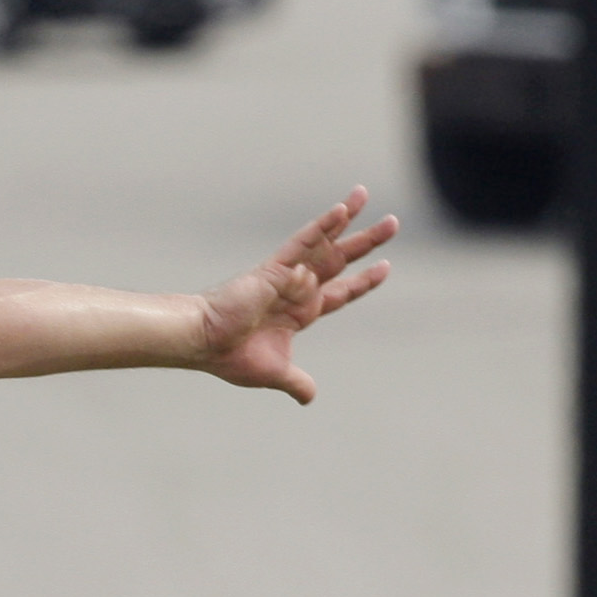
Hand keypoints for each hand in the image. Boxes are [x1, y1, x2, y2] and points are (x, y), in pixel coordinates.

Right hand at [197, 187, 395, 403]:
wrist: (204, 343)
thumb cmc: (230, 357)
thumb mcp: (275, 373)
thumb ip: (296, 383)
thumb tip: (309, 399)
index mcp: (300, 312)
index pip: (340, 292)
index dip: (363, 282)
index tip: (384, 267)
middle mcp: (297, 289)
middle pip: (340, 260)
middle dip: (366, 242)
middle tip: (393, 223)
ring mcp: (287, 275)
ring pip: (325, 244)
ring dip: (349, 222)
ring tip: (366, 197)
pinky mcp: (275, 268)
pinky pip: (303, 241)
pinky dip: (323, 226)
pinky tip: (343, 210)